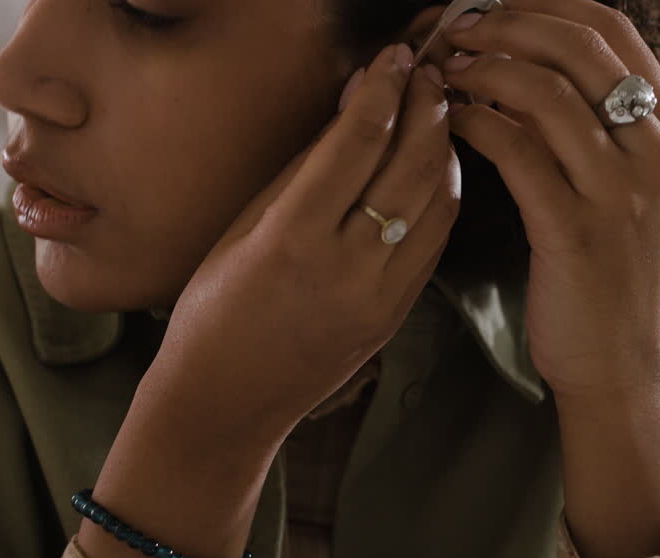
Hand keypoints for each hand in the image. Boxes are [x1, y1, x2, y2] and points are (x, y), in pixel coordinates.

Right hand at [147, 43, 460, 444]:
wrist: (227, 399)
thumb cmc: (215, 310)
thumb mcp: (245, 228)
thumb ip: (305, 167)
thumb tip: (352, 105)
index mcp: (292, 238)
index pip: (359, 141)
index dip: (384, 87)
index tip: (395, 56)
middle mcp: (343, 268)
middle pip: (411, 166)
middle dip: (427, 107)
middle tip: (428, 73)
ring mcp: (377, 298)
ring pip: (438, 203)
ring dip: (444, 148)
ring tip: (435, 113)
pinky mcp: (396, 318)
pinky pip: (436, 243)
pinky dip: (442, 196)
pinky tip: (433, 170)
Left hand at [438, 0, 659, 400]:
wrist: (618, 359)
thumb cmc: (607, 271)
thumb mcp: (623, 187)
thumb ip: (595, 126)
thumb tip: (529, 65)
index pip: (612, 30)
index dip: (546, 4)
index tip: (494, 4)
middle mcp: (656, 148)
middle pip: (578, 46)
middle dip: (507, 24)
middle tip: (457, 29)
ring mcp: (619, 189)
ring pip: (546, 91)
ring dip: (484, 69)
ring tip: (447, 71)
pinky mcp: (575, 228)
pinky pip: (517, 151)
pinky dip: (476, 123)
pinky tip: (451, 119)